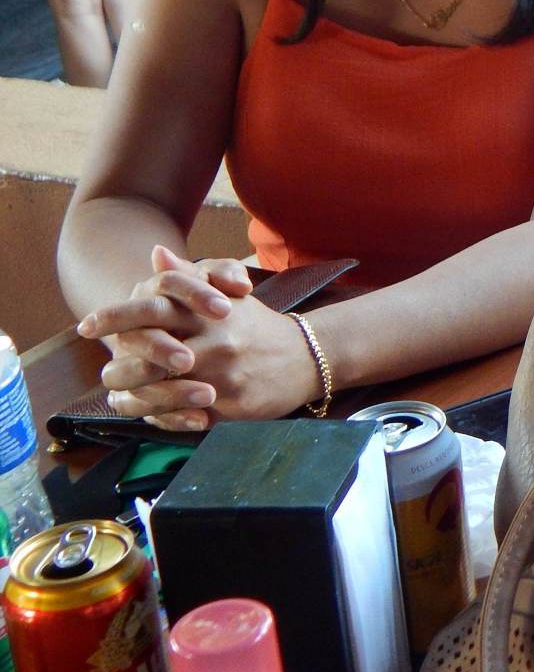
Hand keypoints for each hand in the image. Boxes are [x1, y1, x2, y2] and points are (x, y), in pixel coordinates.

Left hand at [78, 248, 315, 428]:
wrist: (310, 357)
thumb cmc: (259, 326)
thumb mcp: (228, 296)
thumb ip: (189, 278)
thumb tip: (156, 254)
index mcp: (209, 313)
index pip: (152, 311)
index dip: (114, 318)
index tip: (85, 325)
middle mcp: (215, 341)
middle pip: (149, 357)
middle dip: (119, 368)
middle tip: (106, 372)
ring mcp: (224, 376)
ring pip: (162, 392)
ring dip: (135, 397)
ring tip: (121, 396)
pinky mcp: (233, 406)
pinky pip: (185, 418)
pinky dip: (162, 417)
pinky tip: (150, 413)